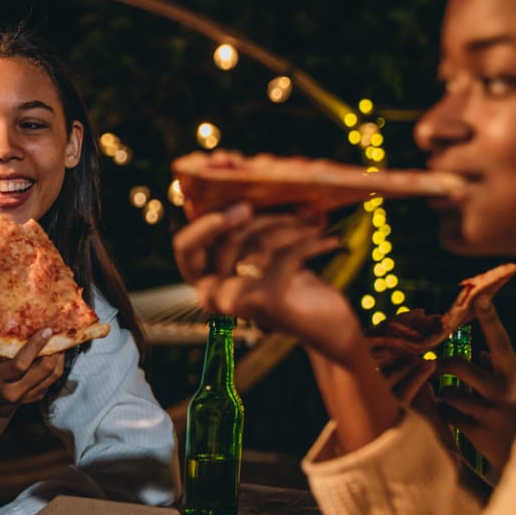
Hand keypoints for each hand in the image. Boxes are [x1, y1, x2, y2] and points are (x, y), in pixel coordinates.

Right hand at [0, 328, 65, 413]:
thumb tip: (11, 315)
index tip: (46, 330)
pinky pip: (52, 380)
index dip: (35, 346)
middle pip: (44, 370)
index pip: (20, 364)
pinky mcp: (35, 398)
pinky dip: (56, 365)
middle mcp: (13, 391)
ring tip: (59, 340)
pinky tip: (55, 352)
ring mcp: (26, 397)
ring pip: (53, 375)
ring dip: (59, 357)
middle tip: (57, 332)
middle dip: (54, 349)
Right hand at [171, 203, 359, 363]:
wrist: (328, 326)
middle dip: (268, 217)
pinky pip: (286, 253)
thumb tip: (246, 188)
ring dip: (294, 228)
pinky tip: (330, 241)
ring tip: (316, 226)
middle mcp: (212, 295)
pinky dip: (312, 243)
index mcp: (204, 281)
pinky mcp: (266, 301)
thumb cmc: (293, 281)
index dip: (206, 223)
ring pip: (259, 243)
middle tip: (301, 211)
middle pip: (230, 236)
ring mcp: (237, 300)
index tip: (243, 206)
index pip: (184, 247)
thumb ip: (244, 230)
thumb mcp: (262, 252)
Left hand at [433, 297, 515, 470]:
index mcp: (515, 375)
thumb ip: (498, 368)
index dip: (490, 319)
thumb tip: (484, 349)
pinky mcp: (479, 433)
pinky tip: (461, 423)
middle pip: (456, 366)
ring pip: (447, 393)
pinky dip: (447, 416)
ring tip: (458, 405)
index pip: (501, 342)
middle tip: (431, 366)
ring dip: (445, 397)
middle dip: (437, 366)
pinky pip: (447, 415)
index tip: (480, 298)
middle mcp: (506, 391)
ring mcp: (492, 413)